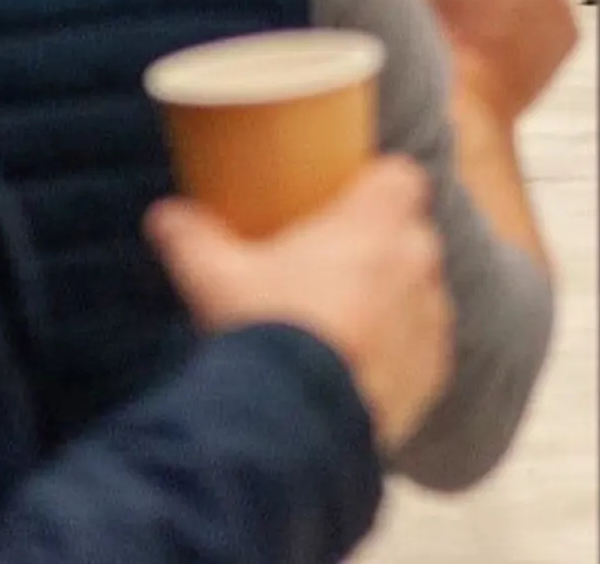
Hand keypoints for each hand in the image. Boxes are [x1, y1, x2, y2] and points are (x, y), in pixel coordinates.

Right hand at [149, 157, 450, 452]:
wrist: (296, 421)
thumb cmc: (265, 331)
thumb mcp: (216, 279)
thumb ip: (192, 239)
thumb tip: (163, 215)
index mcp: (376, 222)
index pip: (400, 177)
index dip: (376, 188)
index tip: (345, 205)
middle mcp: (418, 260)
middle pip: (409, 236)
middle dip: (378, 249)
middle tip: (328, 272)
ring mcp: (432, 316)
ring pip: (419, 294)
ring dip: (391, 303)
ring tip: (339, 329)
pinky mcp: (435, 369)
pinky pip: (424, 350)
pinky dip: (399, 356)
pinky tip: (356, 372)